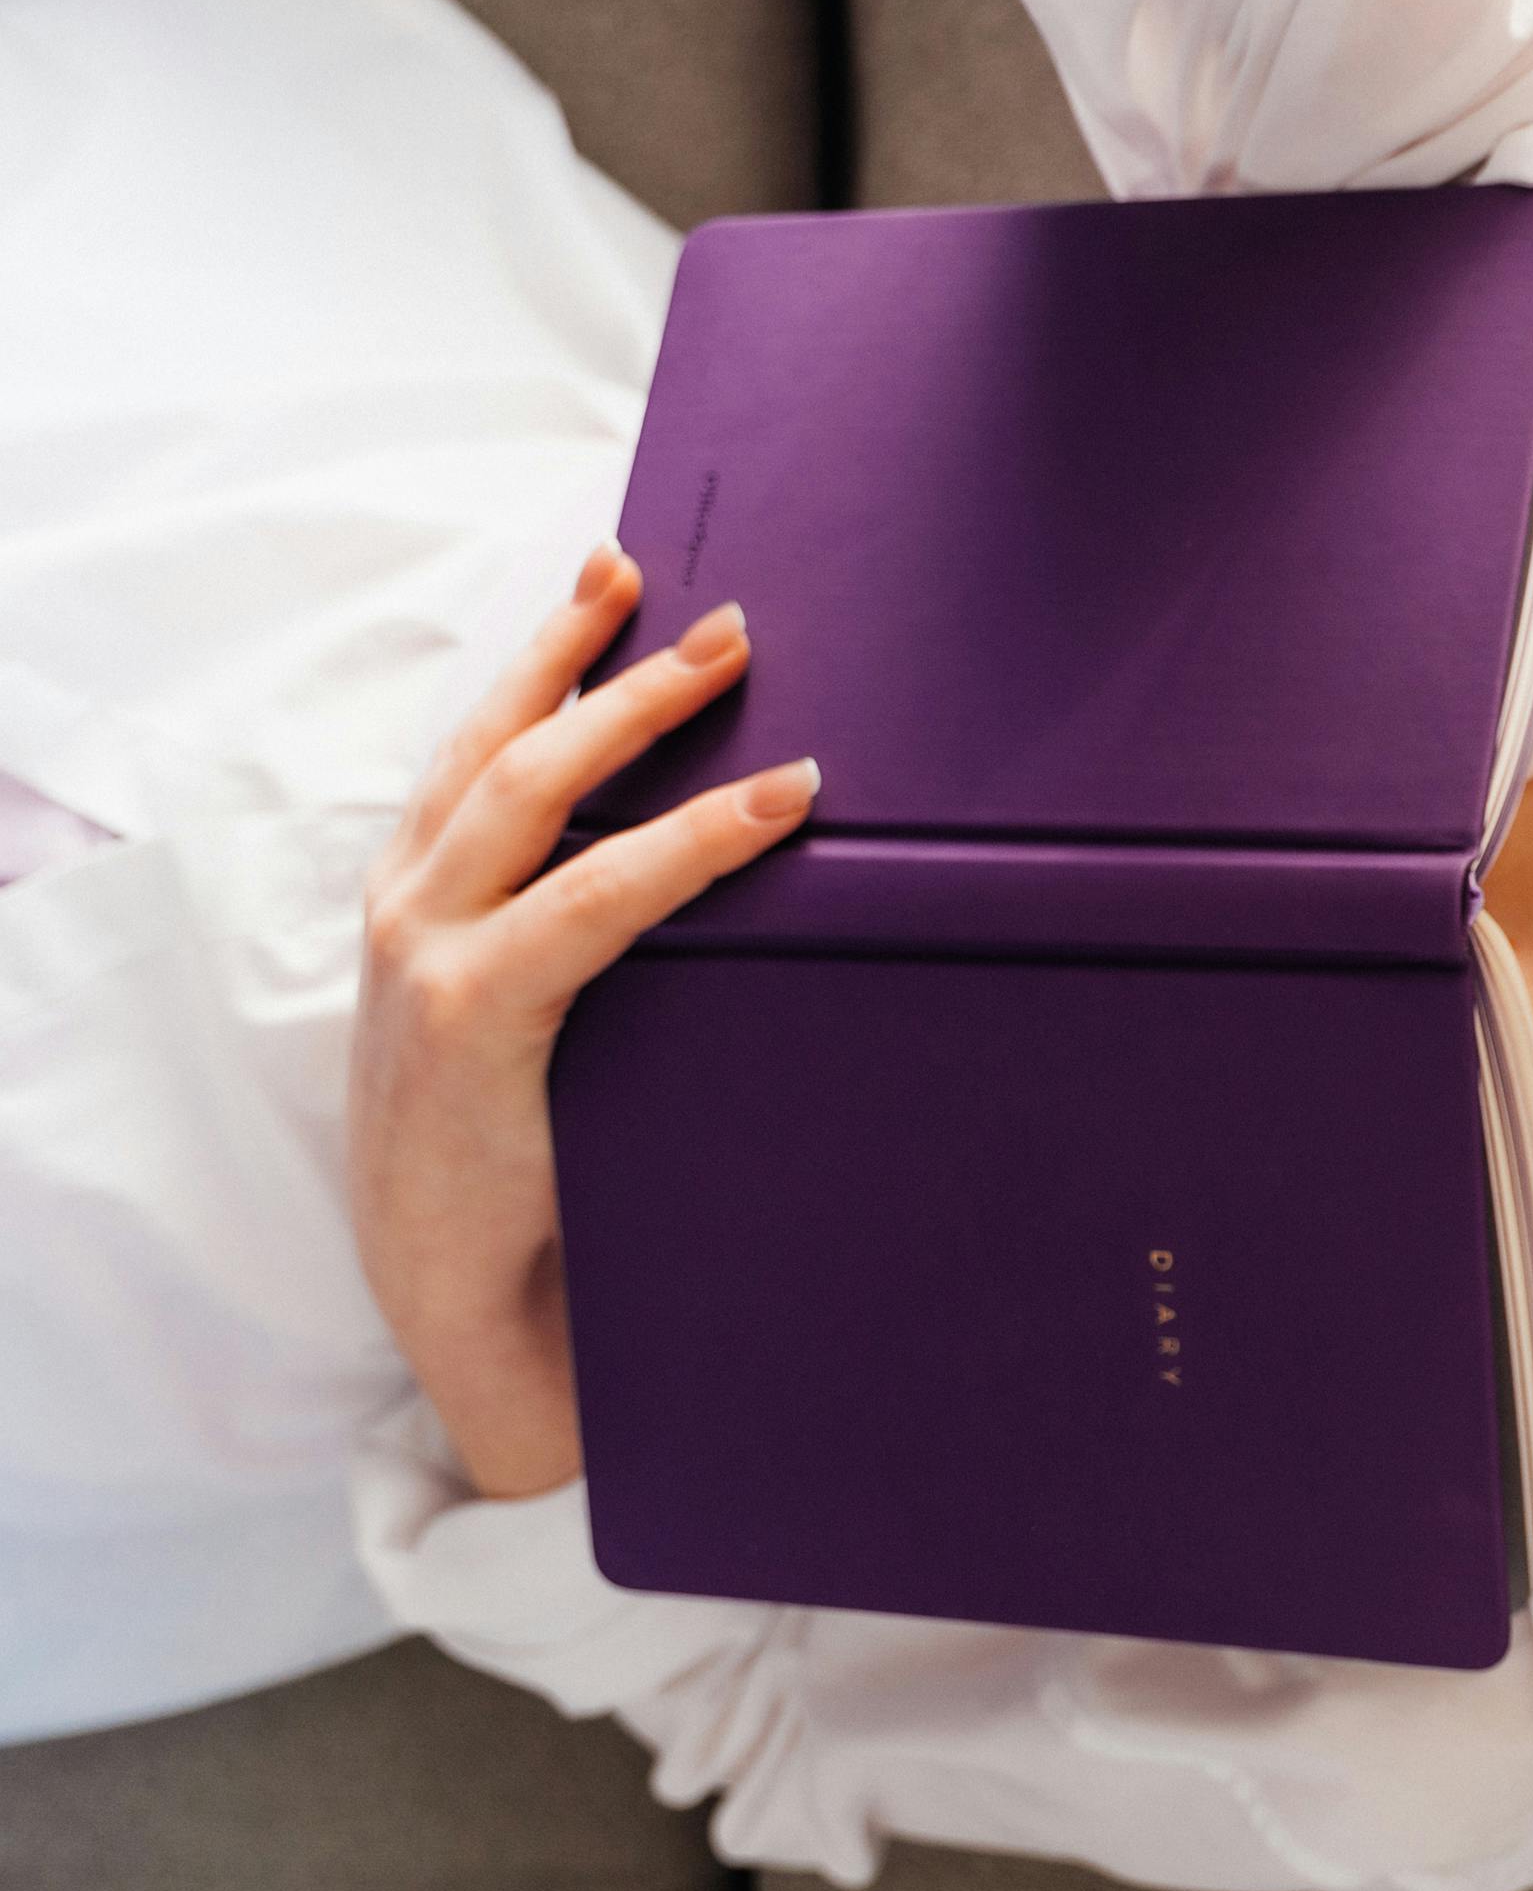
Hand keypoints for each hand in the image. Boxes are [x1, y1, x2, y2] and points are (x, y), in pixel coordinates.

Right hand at [343, 543, 817, 1499]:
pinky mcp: (470, 1015)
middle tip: (713, 607)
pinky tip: (766, 812)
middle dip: (603, 661)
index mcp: (420, 905)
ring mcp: (426, 956)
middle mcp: (409, 911)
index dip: (548, 661)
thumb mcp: (548, 1036)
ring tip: (734, 663)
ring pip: (534, 795)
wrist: (472, 1309)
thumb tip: (742, 888)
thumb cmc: (535, 1170)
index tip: (617, 581)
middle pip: (508, 747)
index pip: (483, 751)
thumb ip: (595, 953)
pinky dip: (685, 848)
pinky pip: (592, 902)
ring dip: (638, 717)